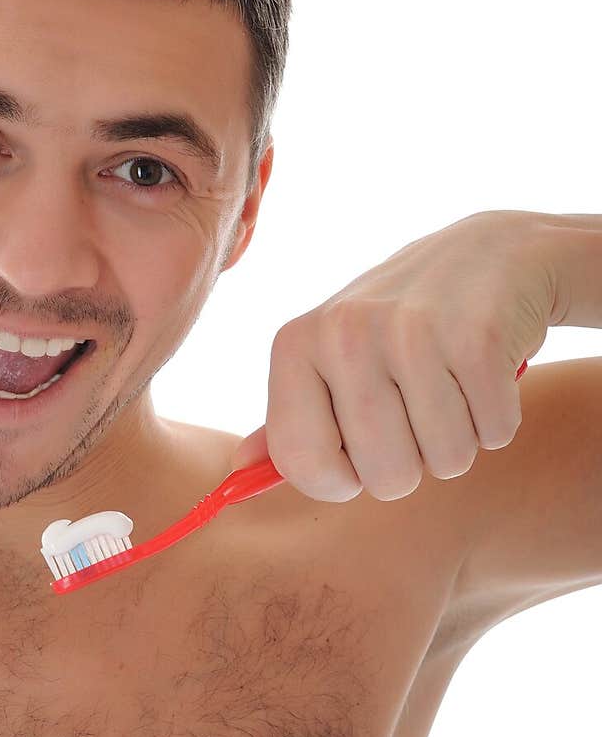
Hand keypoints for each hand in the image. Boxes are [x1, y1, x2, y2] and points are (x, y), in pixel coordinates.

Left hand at [230, 210, 551, 500]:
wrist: (491, 255)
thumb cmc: (401, 326)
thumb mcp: (333, 360)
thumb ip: (291, 420)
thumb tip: (238, 472)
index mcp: (296, 344)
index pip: (301, 463)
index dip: (338, 482)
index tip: (357, 457)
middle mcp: (344, 332)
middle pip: (383, 476)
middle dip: (412, 465)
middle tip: (419, 408)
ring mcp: (411, 331)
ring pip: (446, 461)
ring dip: (460, 440)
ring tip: (453, 386)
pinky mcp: (478, 336)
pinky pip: (493, 433)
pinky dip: (499, 418)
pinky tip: (487, 373)